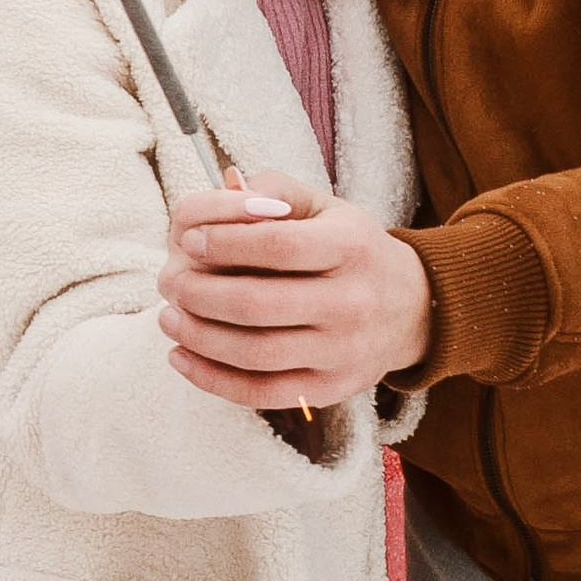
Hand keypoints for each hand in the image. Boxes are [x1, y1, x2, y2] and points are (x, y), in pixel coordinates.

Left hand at [158, 175, 432, 409]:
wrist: (412, 308)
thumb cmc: (352, 250)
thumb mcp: (325, 207)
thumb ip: (274, 191)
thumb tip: (226, 187)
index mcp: (352, 246)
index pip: (277, 245)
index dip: (224, 243)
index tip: (188, 241)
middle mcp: (352, 302)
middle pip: (258, 304)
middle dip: (199, 293)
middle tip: (170, 282)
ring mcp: (343, 351)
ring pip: (254, 353)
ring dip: (199, 337)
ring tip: (169, 317)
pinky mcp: (331, 388)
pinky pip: (262, 392)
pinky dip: (212, 379)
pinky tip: (182, 357)